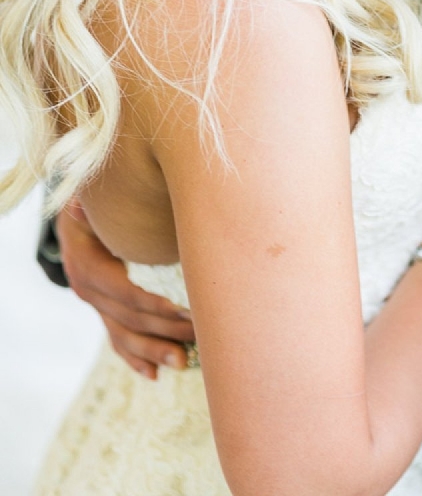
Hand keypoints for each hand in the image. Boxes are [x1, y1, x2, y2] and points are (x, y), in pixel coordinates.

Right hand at [57, 201, 196, 380]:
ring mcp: (94, 304)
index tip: (182, 311)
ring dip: (153, 352)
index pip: (123, 293)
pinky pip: (116, 339)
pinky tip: (154, 374)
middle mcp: (86, 290)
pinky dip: (134, 358)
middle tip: (198, 339)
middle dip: (163, 332)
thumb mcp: (95, 196)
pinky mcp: (103, 310)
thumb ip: (106, 201)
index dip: (152, 305)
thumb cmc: (95, 201)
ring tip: (183, 362)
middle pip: (128, 320)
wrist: (75, 216)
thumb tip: (94, 200)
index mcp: (87, 264)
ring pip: (123, 336)